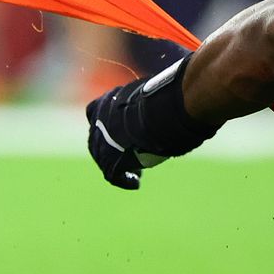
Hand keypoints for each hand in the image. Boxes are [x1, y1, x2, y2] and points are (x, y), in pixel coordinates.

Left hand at [84, 55, 218, 190]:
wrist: (161, 112)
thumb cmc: (166, 98)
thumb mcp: (155, 92)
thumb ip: (155, 97)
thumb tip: (178, 91)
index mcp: (107, 101)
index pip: (95, 112)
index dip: (106, 123)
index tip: (120, 130)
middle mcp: (99, 121)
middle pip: (97, 138)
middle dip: (109, 147)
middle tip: (127, 154)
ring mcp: (103, 142)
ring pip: (103, 157)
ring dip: (116, 164)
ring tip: (135, 172)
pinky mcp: (110, 160)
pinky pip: (113, 174)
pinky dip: (124, 179)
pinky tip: (135, 183)